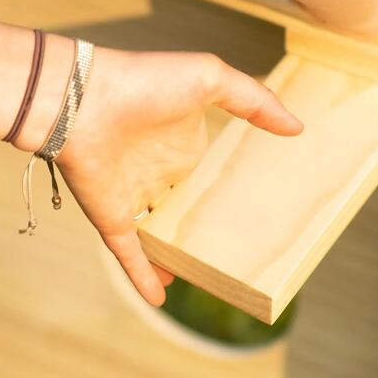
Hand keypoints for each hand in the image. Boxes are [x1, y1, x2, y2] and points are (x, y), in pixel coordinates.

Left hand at [53, 47, 302, 305]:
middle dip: (203, 225)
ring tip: (202, 276)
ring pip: (158, 237)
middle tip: (238, 246)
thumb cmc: (146, 83)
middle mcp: (159, 173)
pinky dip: (144, 279)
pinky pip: (131, 257)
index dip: (228, 184)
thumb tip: (297, 127)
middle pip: (185, 208)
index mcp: (182, 143)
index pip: (209, 171)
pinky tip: (161, 299)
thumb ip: (255, 100)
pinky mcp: (112, 220)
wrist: (80, 100)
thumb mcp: (210, 78)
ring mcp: (134, 199)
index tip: (256, 200)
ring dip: (175, 257)